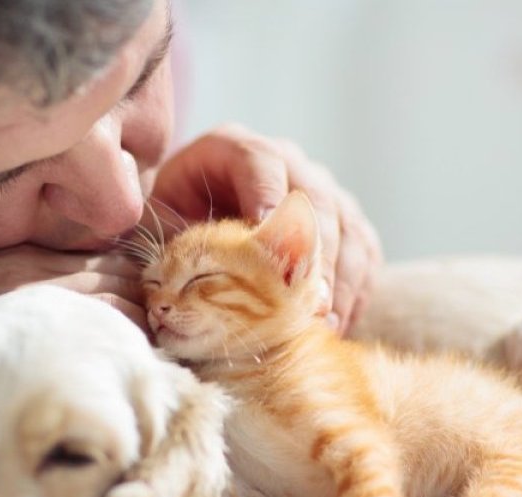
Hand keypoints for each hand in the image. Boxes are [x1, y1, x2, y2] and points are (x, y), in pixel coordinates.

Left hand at [151, 124, 381, 332]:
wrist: (200, 216)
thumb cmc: (173, 220)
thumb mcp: (157, 218)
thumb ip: (165, 233)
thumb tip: (170, 275)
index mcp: (233, 149)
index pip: (261, 162)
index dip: (267, 196)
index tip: (268, 235)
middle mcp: (287, 161)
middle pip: (315, 199)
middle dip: (313, 253)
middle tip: (306, 301)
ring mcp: (322, 190)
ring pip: (348, 227)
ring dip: (339, 278)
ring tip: (323, 323)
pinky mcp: (345, 222)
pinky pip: (364, 251)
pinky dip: (356, 287)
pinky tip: (340, 322)